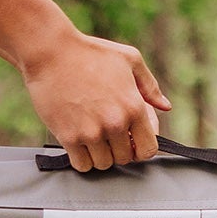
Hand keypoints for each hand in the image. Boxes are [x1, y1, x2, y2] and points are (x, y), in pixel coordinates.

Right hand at [19, 29, 169, 170]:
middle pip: (125, 158)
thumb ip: (150, 86)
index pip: (148, 149)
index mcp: (133, 107)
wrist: (51, 52)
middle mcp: (115, 123)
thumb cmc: (90, 52)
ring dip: (100, 154)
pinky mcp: (68, 137)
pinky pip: (82, 165)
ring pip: (103, 164)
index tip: (132, 140)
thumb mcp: (129, 60)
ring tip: (93, 136)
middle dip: (120, 149)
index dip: (142, 147)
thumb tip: (165, 106)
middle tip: (109, 134)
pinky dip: (82, 159)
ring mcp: (91, 133)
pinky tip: (80, 143)